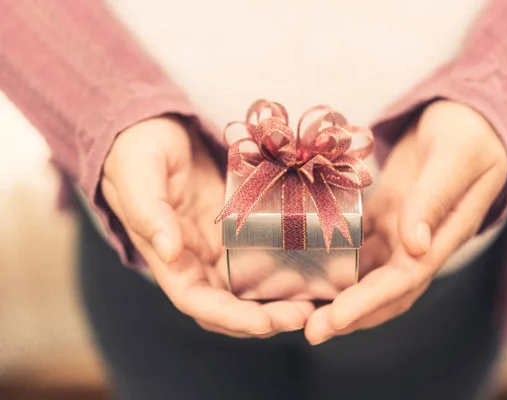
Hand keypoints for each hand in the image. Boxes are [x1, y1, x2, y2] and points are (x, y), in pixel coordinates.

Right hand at [101, 116, 313, 337]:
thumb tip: (170, 253)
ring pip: (249, 290)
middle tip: (303, 315)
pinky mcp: (239, 229)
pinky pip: (262, 259)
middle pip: (230, 306)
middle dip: (264, 319)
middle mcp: (195, 261)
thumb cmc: (139, 151)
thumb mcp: (140, 174)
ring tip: (314, 303)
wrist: (155, 129)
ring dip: (278, 303)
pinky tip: (310, 272)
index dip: (231, 318)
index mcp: (168, 258)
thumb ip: (149, 212)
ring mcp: (219, 247)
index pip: (198, 302)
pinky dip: (284, 273)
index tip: (266, 323)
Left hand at [305, 100, 506, 343]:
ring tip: (302, 308)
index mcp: (443, 235)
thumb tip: (414, 245)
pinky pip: (355, 244)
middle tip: (309, 329)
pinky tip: (306, 266)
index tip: (334, 319)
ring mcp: (399, 230)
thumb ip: (434, 198)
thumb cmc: (469, 132)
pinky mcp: (382, 215)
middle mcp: (418, 242)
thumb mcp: (456, 157)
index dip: (370, 303)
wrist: (465, 117)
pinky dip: (333, 260)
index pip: (405, 280)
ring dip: (337, 294)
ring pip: (366, 274)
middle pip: (382, 290)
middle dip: (348, 314)